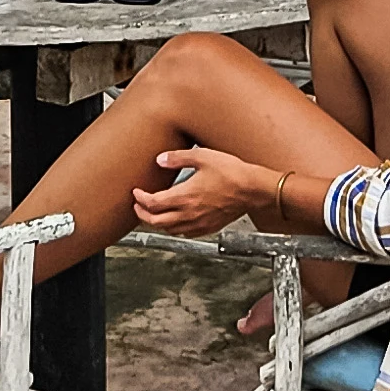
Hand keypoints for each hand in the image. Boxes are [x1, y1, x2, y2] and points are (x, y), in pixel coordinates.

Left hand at [132, 145, 277, 238]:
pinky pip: (185, 233)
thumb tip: (160, 159)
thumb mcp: (202, 156)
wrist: (252, 189)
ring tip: (154, 213)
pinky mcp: (208, 227)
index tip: (136, 192)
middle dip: (143, 214)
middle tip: (138, 206)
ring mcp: (199, 223)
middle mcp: (189, 214)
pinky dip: (174, 229)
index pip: (153, 203)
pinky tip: (176, 221)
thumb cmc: (232, 173)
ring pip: (169, 230)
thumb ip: (178, 158)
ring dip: (157, 222)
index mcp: (184, 196)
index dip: (140, 199)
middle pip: (156, 221)